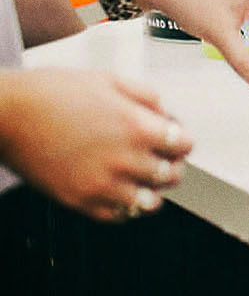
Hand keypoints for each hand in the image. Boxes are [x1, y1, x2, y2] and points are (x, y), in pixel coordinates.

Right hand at [0, 69, 192, 221]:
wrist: (9, 114)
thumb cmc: (53, 92)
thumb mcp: (110, 79)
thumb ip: (147, 97)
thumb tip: (166, 114)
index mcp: (137, 126)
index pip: (184, 145)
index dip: (182, 141)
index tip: (175, 140)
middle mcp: (124, 159)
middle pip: (171, 175)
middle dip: (171, 165)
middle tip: (161, 159)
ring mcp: (101, 184)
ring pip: (149, 203)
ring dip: (150, 190)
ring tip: (141, 178)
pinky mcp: (79, 201)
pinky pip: (116, 216)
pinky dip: (123, 206)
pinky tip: (118, 190)